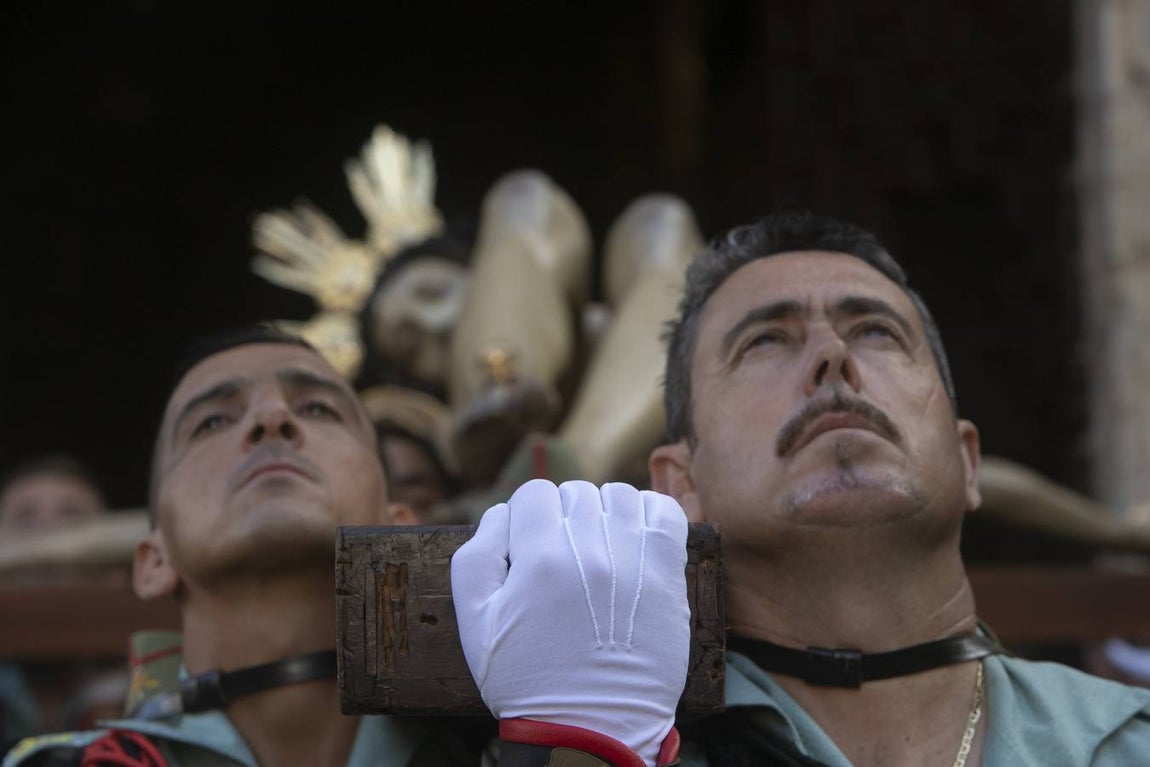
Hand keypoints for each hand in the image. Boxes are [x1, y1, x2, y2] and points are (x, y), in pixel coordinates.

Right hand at [452, 479, 689, 765]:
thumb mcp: (475, 623)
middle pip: (575, 493)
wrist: (592, 728)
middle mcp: (590, 551)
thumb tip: (502, 514)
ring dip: (604, 512)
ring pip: (619, 496)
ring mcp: (634, 561)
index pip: (534, 494)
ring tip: (597, 545)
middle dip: (562, 517)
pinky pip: (665, 512)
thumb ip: (476, 557)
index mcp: (538, 560)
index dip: (526, 516)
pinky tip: (633, 538)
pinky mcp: (667, 576)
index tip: (529, 545)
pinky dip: (649, 513)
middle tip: (561, 555)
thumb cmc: (526, 679)